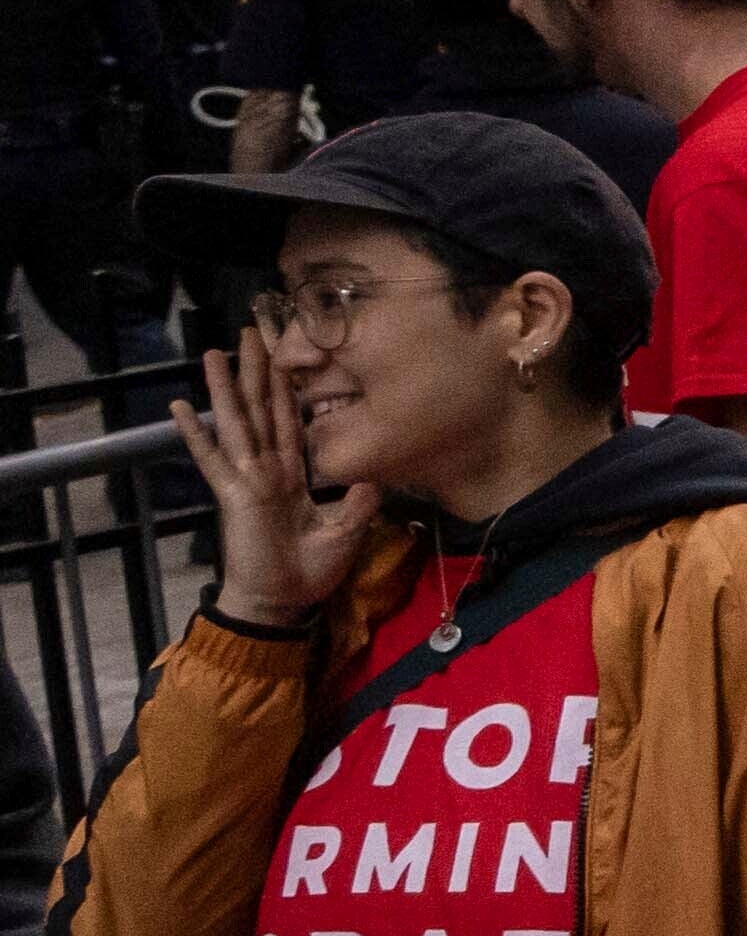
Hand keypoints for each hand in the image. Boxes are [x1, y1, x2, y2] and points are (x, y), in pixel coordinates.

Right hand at [185, 322, 376, 628]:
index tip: (284, 356)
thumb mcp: (347, 531)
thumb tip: (378, 477)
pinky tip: (180, 407)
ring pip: (236, 423)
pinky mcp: (231, 494)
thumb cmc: (309, 570)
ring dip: (224, 388)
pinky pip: (211, 459)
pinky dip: (195, 434)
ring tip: (213, 352)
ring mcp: (246, 478)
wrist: (282, 602)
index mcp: (292, 474)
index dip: (288, 390)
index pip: (291, 422)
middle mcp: (267, 469)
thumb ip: (359, 502)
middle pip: (262, 410)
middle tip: (250, 332)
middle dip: (256, 372)